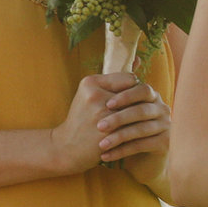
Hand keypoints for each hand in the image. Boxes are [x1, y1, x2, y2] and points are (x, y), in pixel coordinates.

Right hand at [51, 73, 167, 173]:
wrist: (67, 147)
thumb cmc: (82, 118)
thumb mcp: (90, 94)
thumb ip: (115, 79)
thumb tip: (139, 59)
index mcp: (90, 83)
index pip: (130, 79)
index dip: (134, 91)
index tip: (131, 100)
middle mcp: (95, 96)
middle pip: (135, 94)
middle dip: (139, 104)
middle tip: (137, 113)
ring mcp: (102, 114)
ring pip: (137, 111)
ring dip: (140, 118)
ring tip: (137, 123)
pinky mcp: (109, 131)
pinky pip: (134, 127)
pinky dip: (138, 131)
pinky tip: (137, 134)